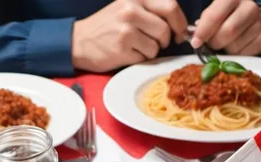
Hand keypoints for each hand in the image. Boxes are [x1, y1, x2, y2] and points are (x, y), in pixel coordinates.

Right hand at [72, 0, 187, 72]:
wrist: (81, 41)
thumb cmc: (109, 25)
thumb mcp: (127, 6)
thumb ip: (151, 10)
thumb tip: (179, 24)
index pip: (170, 6)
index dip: (180, 22)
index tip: (179, 31)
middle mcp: (131, 10)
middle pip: (165, 29)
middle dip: (167, 39)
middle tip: (161, 42)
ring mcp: (126, 30)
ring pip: (157, 46)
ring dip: (152, 50)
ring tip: (138, 46)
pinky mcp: (123, 49)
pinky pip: (146, 57)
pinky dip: (141, 58)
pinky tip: (129, 52)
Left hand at [191, 0, 260, 55]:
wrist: (255, 21)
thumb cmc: (229, 17)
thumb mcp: (216, 12)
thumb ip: (205, 21)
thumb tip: (194, 36)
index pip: (215, 15)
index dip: (204, 31)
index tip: (196, 42)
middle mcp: (249, 6)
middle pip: (228, 31)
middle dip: (215, 42)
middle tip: (211, 45)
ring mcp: (259, 22)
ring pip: (236, 45)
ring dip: (226, 50)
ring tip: (225, 45)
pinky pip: (245, 54)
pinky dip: (236, 56)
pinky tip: (236, 48)